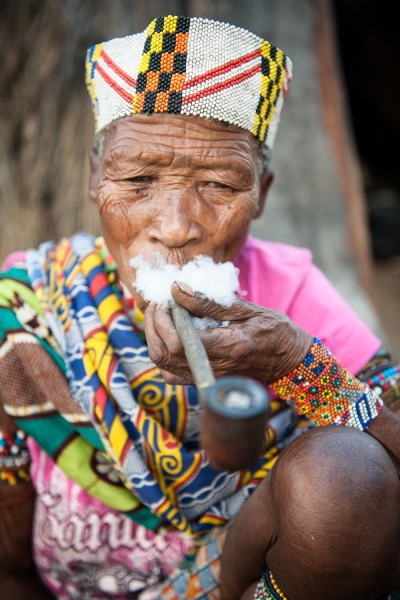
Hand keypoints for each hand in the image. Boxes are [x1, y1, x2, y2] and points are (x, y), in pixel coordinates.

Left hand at [144, 282, 312, 384]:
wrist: (288, 359)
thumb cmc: (273, 330)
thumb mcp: (245, 309)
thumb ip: (208, 302)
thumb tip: (176, 289)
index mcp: (228, 348)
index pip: (180, 342)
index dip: (164, 320)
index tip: (166, 300)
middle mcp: (214, 368)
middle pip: (164, 355)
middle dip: (153, 326)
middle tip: (159, 304)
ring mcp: (208, 378)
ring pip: (163, 365)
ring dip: (155, 337)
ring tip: (163, 315)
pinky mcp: (204, 380)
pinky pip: (172, 373)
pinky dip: (164, 352)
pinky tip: (172, 333)